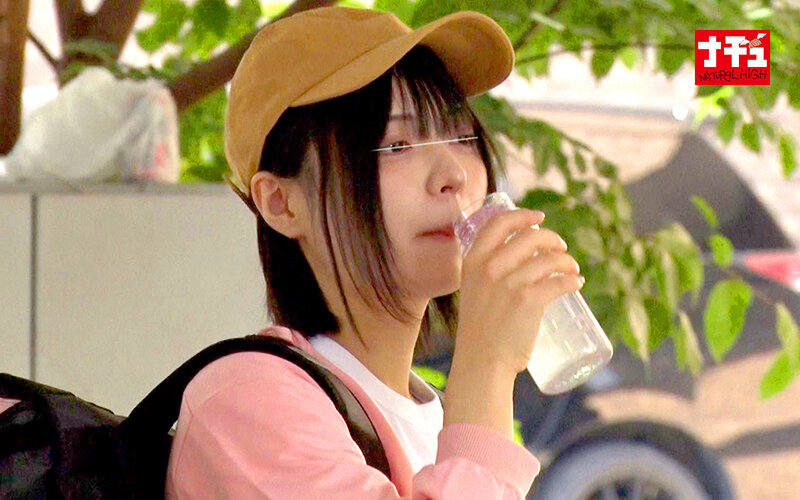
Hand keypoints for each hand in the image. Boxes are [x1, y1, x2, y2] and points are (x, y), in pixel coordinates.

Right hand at [454, 208, 583, 373]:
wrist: (482, 361)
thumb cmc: (480, 330)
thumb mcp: (474, 291)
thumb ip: (488, 272)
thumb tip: (522, 257)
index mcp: (472, 262)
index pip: (498, 223)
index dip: (522, 216)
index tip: (538, 218)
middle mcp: (489, 268)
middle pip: (529, 236)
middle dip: (552, 239)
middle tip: (561, 248)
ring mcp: (508, 283)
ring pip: (549, 259)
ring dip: (567, 261)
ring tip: (572, 269)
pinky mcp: (528, 300)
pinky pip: (559, 281)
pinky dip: (572, 280)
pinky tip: (576, 283)